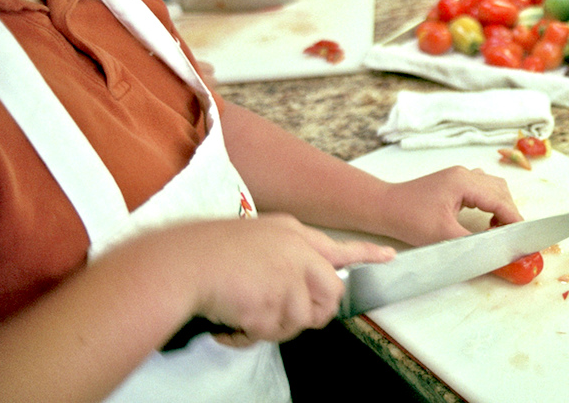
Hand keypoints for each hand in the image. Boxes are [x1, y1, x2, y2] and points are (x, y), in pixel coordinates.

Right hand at [170, 215, 393, 343]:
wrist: (178, 264)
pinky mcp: (276, 300)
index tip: (390, 257)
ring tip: (242, 312)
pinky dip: (250, 335)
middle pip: (330, 294)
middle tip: (279, 318)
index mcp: (292, 232)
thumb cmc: (204, 252)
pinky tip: (231, 321)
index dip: (366, 255)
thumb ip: (282, 258)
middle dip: (312, 315)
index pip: (338, 246)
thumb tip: (297, 288)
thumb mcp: (252, 240)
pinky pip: (273, 333)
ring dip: (272, 326)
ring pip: (301, 319)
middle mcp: (297, 251)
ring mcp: (288, 275)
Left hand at [381, 166, 522, 245]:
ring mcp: (458, 176)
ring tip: (500, 229)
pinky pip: (481, 188)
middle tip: (513, 236)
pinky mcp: (453, 182)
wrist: (384, 207)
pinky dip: (490, 203)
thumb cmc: (409, 219)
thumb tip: (497, 253)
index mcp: (464, 182)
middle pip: (500, 190)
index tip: (525, 237)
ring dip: (500, 206)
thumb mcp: (443, 236)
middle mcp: (464, 174)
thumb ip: (473, 244)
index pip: (499, 200)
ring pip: (492, 187)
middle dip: (509, 212)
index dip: (514, 219)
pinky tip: (487, 220)